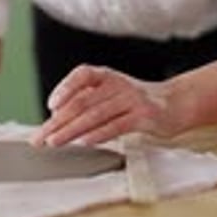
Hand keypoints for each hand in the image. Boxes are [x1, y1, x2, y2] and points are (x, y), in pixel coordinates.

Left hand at [31, 64, 176, 146]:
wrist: (176, 103)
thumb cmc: (136, 101)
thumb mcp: (111, 94)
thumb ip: (87, 101)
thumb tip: (56, 118)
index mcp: (107, 76)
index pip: (82, 74)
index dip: (65, 88)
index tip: (50, 106)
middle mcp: (118, 84)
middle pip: (82, 101)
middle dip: (58, 121)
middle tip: (40, 137)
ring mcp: (131, 99)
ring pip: (95, 114)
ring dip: (71, 130)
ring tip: (55, 142)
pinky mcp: (144, 115)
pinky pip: (117, 125)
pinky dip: (98, 134)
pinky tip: (84, 142)